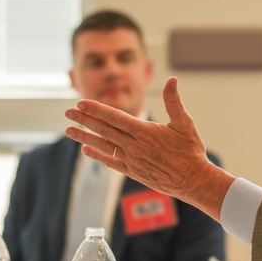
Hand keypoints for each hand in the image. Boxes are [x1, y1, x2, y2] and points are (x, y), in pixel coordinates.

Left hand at [64, 77, 233, 219]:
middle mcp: (134, 146)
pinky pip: (111, 162)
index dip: (96, 109)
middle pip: (103, 130)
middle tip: (67, 112)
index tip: (81, 102)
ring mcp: (132, 160)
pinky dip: (97, 155)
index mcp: (145, 131)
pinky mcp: (133, 171)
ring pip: (103, 146)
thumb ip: (174, 101)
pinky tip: (86, 150)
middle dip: (83, 120)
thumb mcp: (184, 123)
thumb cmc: (191, 151)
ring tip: (68, 131)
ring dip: (84, 137)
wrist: (194, 181)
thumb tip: (172, 80)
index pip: (114, 117)